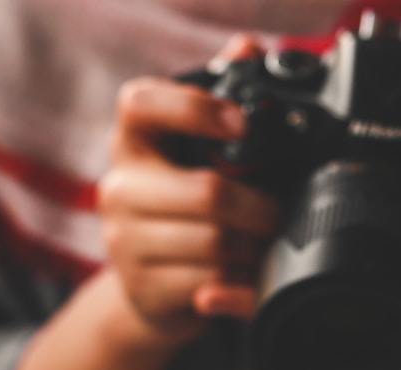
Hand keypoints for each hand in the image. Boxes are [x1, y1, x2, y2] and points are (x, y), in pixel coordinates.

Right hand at [97, 35, 279, 343]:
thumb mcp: (200, 156)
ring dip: (254, 246)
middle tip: (280, 212)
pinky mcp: (142, 288)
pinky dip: (240, 281)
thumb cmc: (186, 212)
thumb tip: (249, 46)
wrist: (154, 292)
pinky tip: (243, 275)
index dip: (195, 108)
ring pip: (216, 242)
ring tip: (264, 245)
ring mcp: (124, 242)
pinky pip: (211, 282)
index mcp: (132, 142)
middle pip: (208, 192)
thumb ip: (223, 99)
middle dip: (260, 206)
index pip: (141, 104)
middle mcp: (119, 187)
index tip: (242, 123)